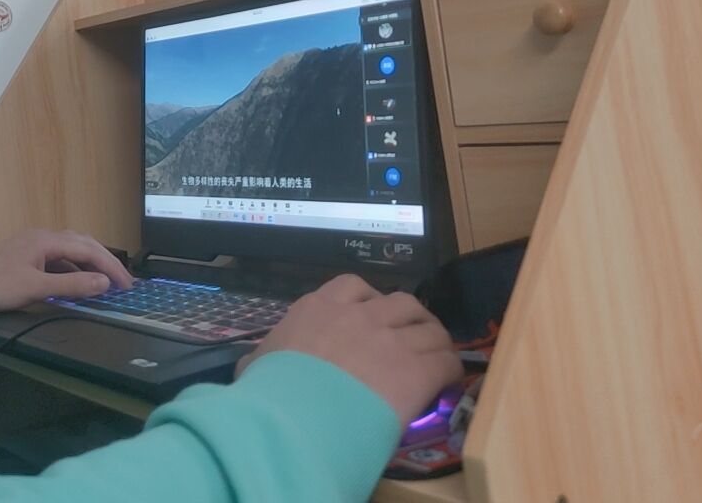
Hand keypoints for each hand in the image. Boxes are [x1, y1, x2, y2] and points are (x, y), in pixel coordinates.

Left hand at [0, 229, 133, 313]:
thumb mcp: (35, 289)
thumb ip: (71, 287)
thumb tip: (103, 283)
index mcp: (46, 240)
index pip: (89, 250)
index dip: (111, 267)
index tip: (127, 285)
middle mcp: (42, 237)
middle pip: (83, 245)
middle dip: (105, 262)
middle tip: (123, 283)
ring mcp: (33, 246)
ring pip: (70, 251)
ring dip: (89, 265)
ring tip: (105, 283)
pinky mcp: (25, 256)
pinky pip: (58, 259)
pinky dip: (72, 270)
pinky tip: (76, 284)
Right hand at [235, 273, 461, 424]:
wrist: (295, 416)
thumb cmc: (270, 390)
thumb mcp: (256, 364)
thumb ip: (261, 357)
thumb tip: (252, 363)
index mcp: (318, 308)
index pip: (353, 286)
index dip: (368, 301)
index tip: (370, 318)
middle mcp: (358, 315)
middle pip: (399, 300)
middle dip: (408, 316)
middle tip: (409, 336)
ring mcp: (390, 340)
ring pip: (429, 325)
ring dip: (434, 338)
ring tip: (435, 354)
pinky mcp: (415, 369)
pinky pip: (445, 359)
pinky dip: (449, 367)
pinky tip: (447, 380)